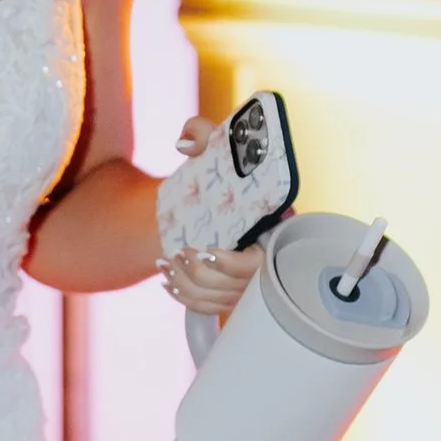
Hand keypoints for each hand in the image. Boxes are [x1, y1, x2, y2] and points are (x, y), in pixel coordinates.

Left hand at [157, 116, 270, 321]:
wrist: (215, 201)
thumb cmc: (221, 176)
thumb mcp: (214, 149)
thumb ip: (202, 133)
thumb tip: (184, 141)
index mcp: (273, 228)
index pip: (263, 258)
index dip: (236, 262)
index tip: (210, 249)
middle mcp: (265, 260)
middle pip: (236, 284)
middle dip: (203, 272)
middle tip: (179, 251)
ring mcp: (247, 282)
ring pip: (218, 297)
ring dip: (189, 283)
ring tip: (167, 262)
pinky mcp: (229, 293)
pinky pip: (207, 306)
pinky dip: (185, 297)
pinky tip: (168, 281)